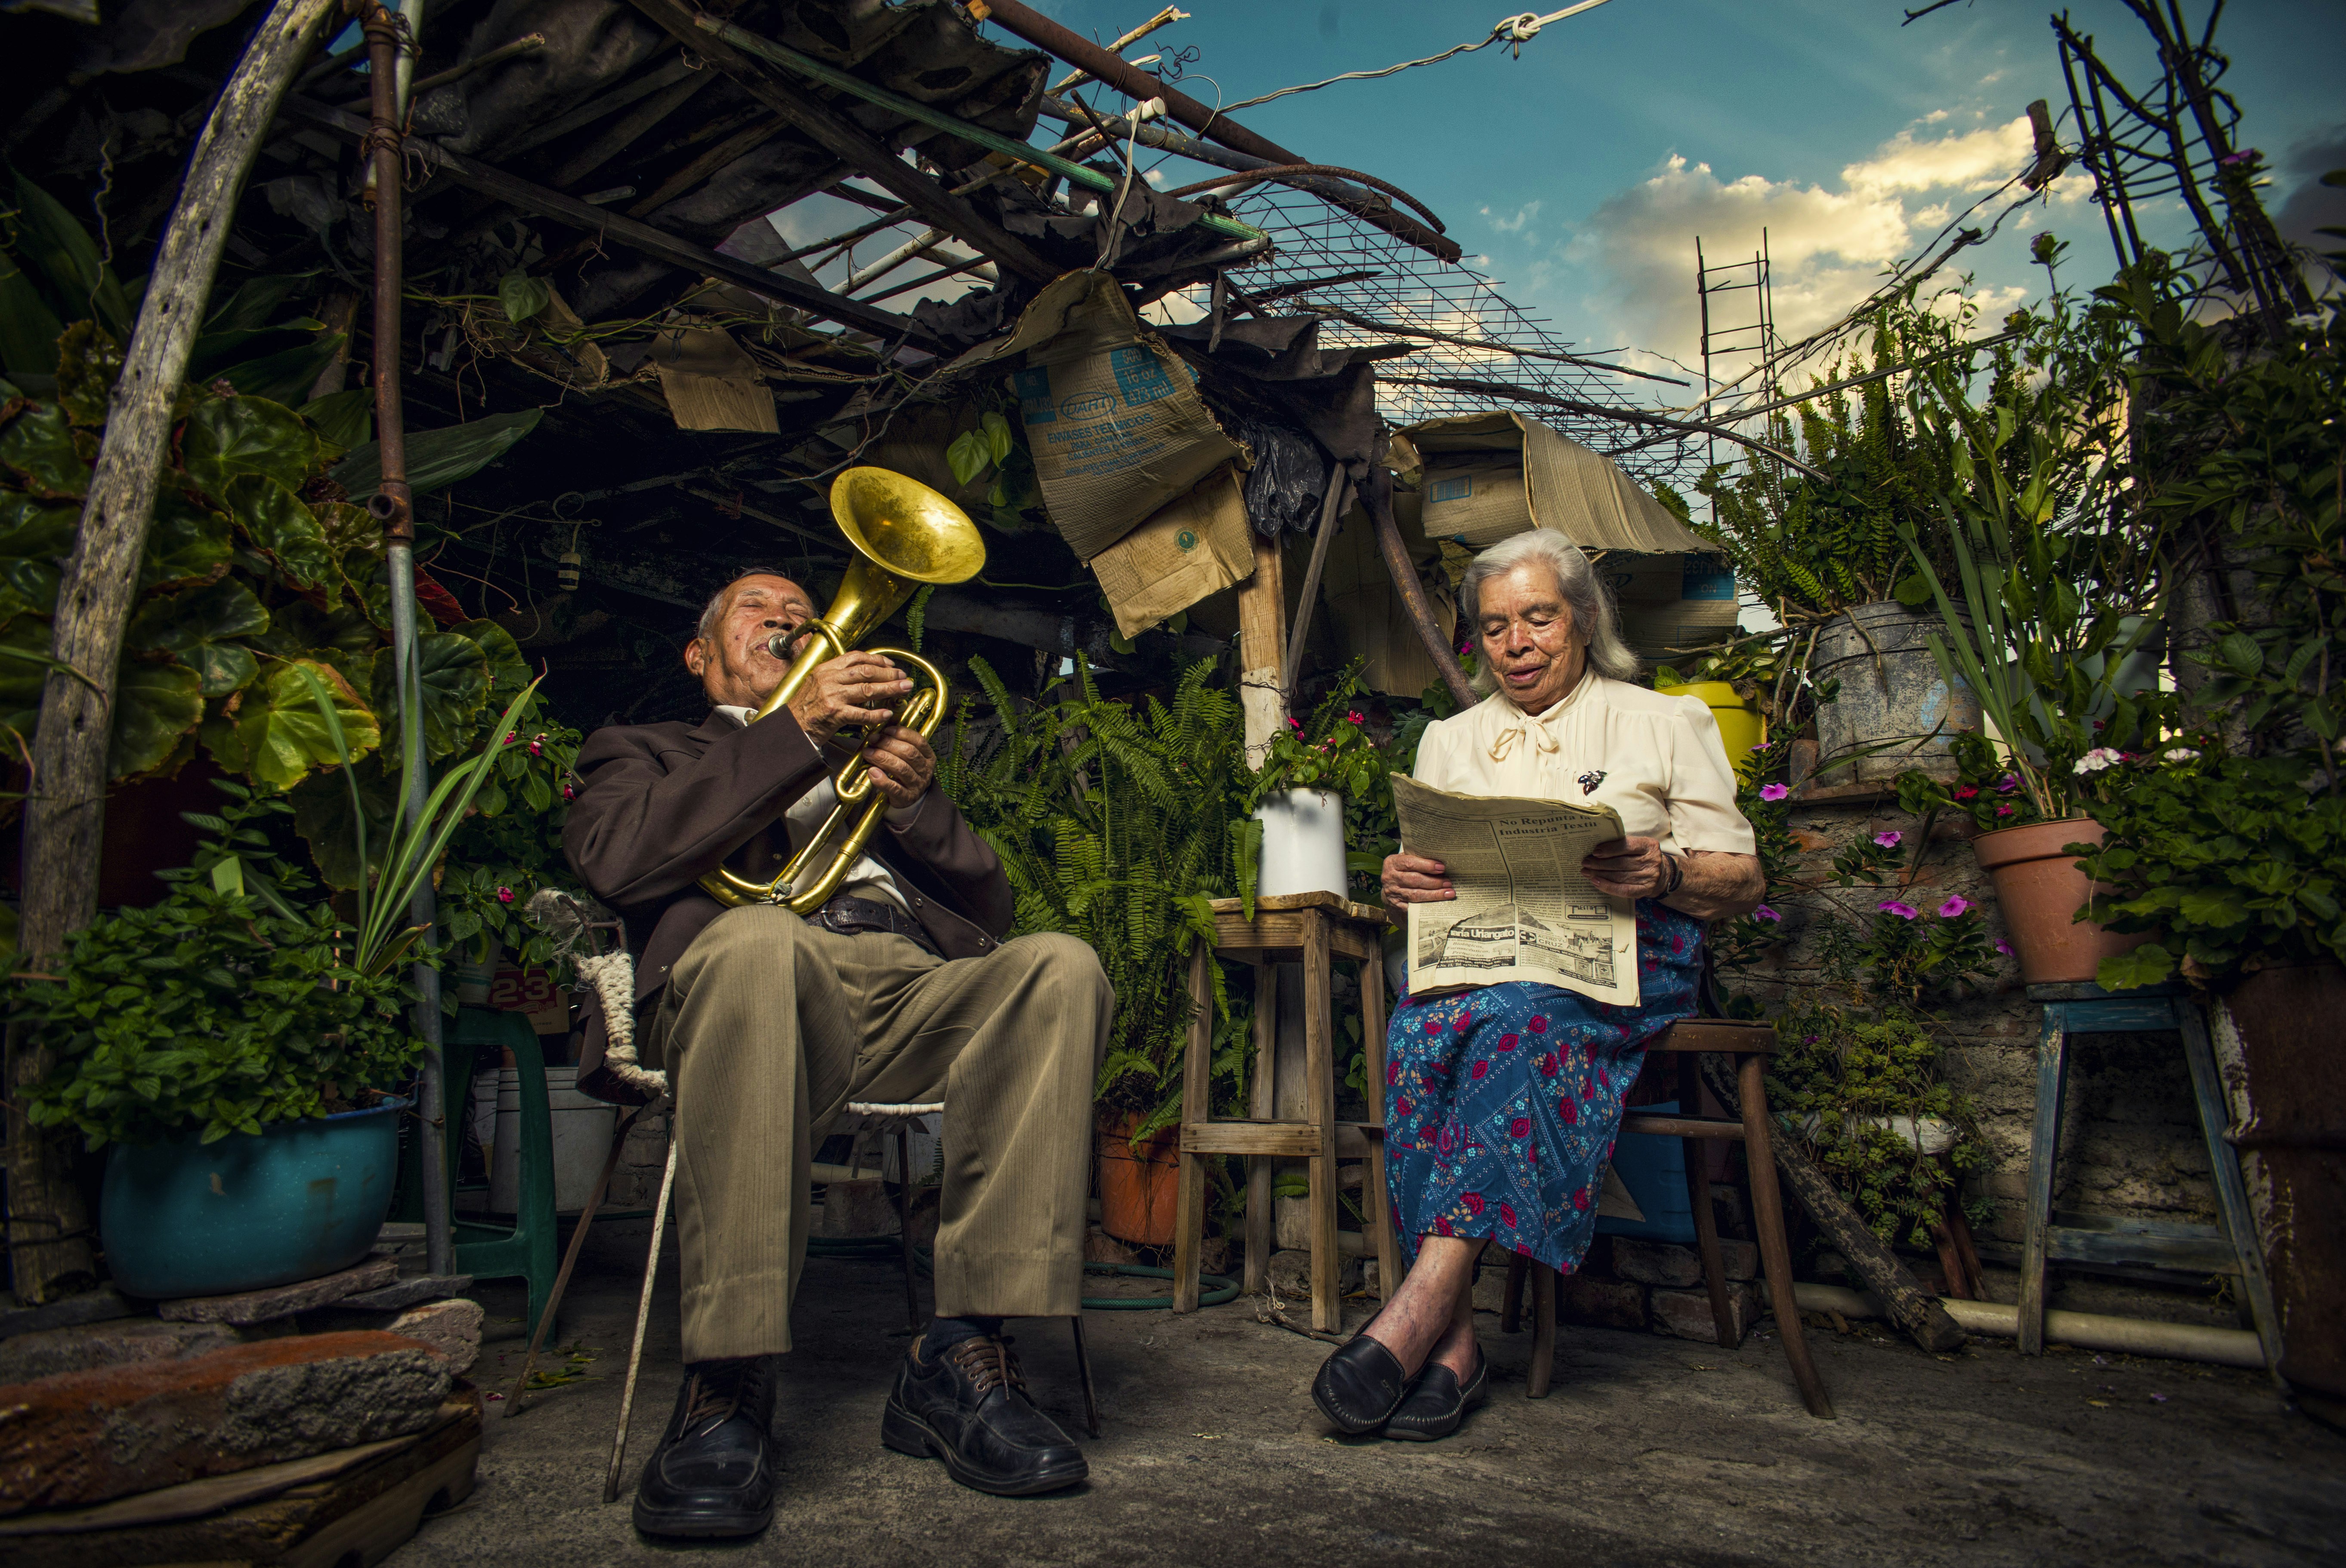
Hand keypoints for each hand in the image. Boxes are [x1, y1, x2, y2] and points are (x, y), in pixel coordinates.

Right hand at [783, 651, 911, 743]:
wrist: (790, 728)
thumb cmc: (805, 708)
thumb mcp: (817, 684)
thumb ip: (837, 676)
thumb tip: (864, 672)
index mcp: (825, 669)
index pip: (856, 657)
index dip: (877, 660)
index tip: (890, 665)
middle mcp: (829, 679)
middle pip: (866, 671)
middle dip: (889, 674)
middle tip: (904, 677)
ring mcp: (832, 696)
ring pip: (867, 689)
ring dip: (889, 689)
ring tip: (903, 689)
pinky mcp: (834, 714)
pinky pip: (861, 713)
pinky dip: (876, 714)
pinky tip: (887, 713)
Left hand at [860, 723, 934, 809]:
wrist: (907, 799)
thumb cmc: (904, 774)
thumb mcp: (907, 758)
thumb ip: (898, 745)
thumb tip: (881, 731)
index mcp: (928, 757)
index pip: (919, 741)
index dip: (902, 733)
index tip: (886, 730)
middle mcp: (925, 770)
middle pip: (909, 753)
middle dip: (888, 744)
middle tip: (873, 739)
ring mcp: (917, 785)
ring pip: (901, 768)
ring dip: (882, 758)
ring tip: (868, 753)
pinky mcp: (906, 798)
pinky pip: (894, 788)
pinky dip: (882, 779)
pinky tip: (871, 772)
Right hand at [1382, 852, 1453, 912]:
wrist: (1388, 890)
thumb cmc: (1402, 872)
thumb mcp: (1404, 861)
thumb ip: (1417, 858)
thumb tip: (1440, 858)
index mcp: (1392, 863)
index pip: (1410, 863)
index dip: (1427, 865)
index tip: (1442, 867)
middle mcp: (1390, 878)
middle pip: (1415, 880)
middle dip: (1434, 881)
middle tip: (1448, 882)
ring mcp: (1392, 893)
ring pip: (1416, 894)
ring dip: (1434, 894)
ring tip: (1449, 892)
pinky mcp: (1396, 905)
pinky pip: (1414, 907)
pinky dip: (1428, 905)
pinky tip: (1439, 903)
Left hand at [1582, 835, 1669, 900]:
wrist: (1661, 872)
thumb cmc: (1642, 856)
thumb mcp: (1637, 845)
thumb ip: (1622, 844)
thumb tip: (1596, 848)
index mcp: (1649, 845)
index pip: (1628, 845)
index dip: (1611, 849)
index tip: (1595, 852)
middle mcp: (1651, 861)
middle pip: (1621, 863)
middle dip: (1600, 863)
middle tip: (1585, 862)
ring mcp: (1650, 877)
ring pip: (1620, 876)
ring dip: (1600, 874)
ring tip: (1586, 872)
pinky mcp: (1645, 890)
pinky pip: (1623, 889)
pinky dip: (1608, 886)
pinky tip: (1596, 882)